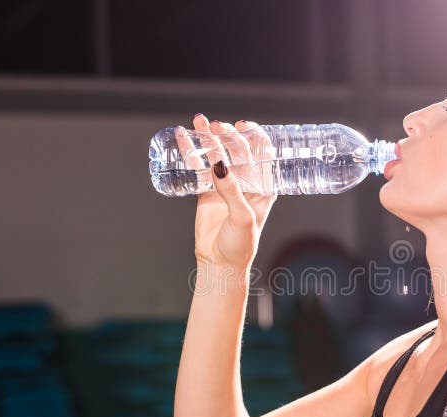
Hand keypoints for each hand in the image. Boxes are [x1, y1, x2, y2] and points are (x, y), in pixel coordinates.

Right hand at [175, 115, 276, 270]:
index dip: (255, 135)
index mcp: (264, 186)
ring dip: (208, 136)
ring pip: (217, 154)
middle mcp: (246, 182)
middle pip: (238, 149)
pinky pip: (198, 166)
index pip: (263, 153)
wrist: (219, 263)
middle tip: (215, 126)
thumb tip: (219, 164)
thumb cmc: (240, 245)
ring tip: (198, 122)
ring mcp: (225, 184)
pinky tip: (182, 136)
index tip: (243, 125)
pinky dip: (191, 150)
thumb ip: (232, 191)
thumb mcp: (242, 217)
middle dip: (227, 134)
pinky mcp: (206, 190)